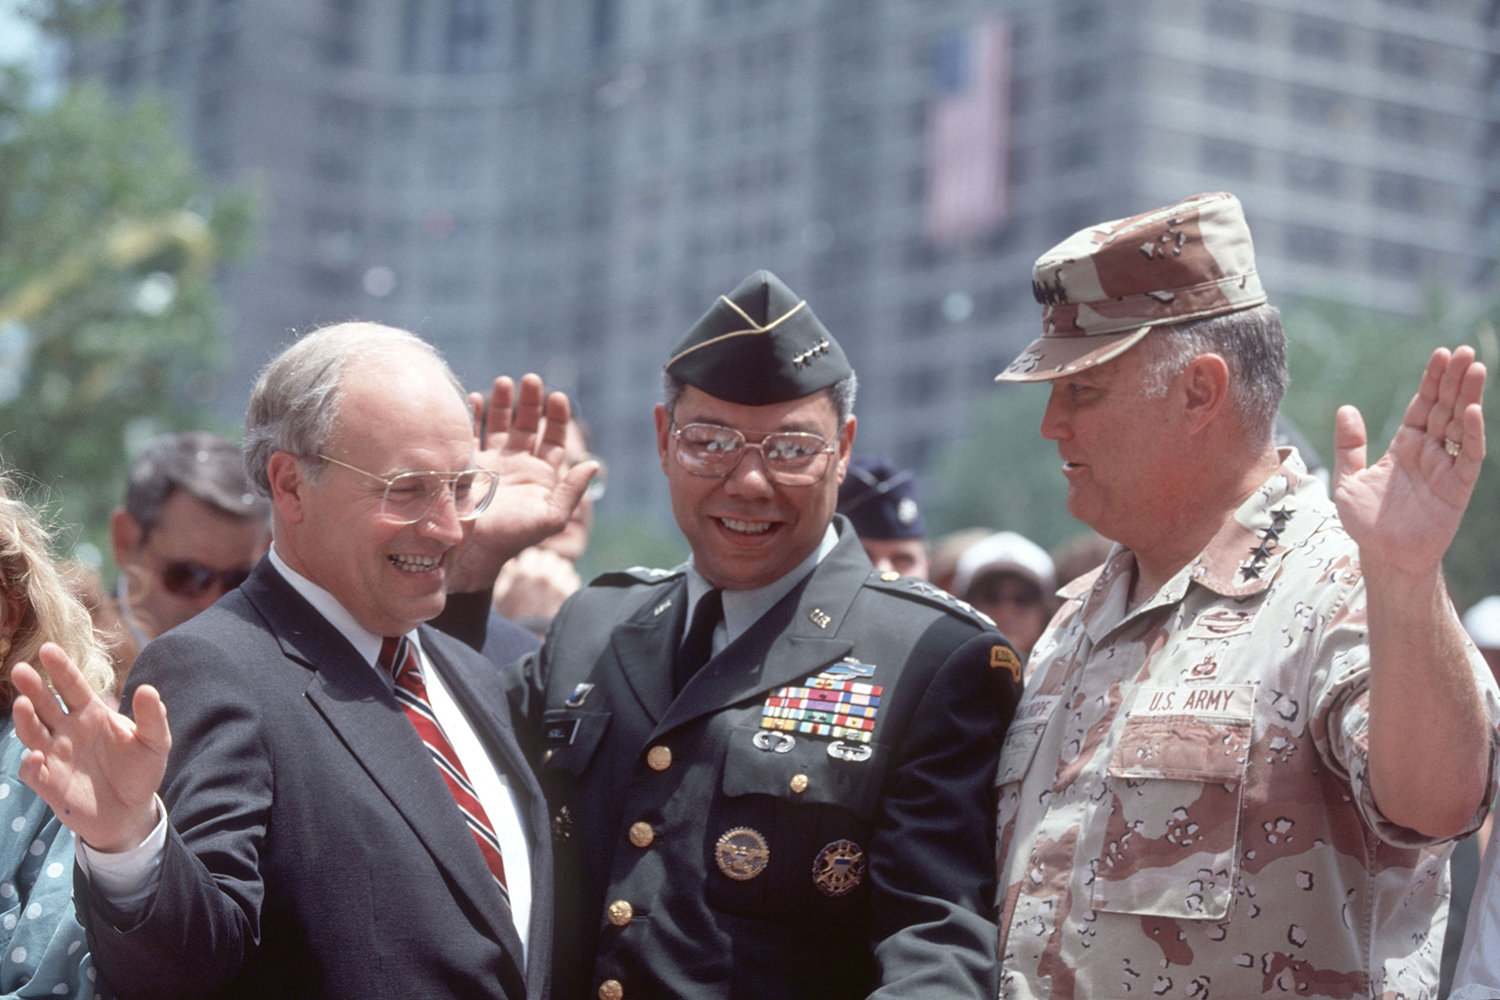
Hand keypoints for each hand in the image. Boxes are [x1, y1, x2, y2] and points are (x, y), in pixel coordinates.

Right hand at [10, 642, 169, 852]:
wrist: (132, 811)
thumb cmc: (140, 770)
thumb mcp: (155, 742)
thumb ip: (152, 717)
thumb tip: (148, 689)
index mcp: (92, 713)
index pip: (72, 686)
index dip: (61, 668)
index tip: (48, 649)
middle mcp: (68, 730)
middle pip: (45, 704)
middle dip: (32, 687)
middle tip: (20, 669)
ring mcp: (56, 755)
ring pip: (33, 733)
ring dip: (25, 720)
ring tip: (22, 704)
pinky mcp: (50, 784)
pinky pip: (33, 771)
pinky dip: (30, 764)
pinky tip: (35, 756)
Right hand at [447, 374, 598, 592]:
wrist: (473, 549)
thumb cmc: (514, 537)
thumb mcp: (551, 517)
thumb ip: (572, 490)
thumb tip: (593, 463)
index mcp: (542, 476)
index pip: (554, 439)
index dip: (557, 418)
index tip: (557, 397)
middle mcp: (518, 465)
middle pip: (527, 425)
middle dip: (530, 402)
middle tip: (531, 380)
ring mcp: (492, 463)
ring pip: (500, 425)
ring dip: (503, 403)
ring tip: (505, 381)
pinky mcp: (467, 464)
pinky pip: (471, 433)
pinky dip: (473, 415)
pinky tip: (474, 398)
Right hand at [492, 547, 582, 622]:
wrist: (531, 640)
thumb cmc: (512, 619)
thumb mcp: (500, 596)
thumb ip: (507, 575)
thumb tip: (513, 562)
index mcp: (523, 573)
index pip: (533, 553)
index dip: (529, 562)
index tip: (528, 571)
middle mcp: (543, 576)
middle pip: (550, 557)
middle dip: (544, 565)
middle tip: (540, 577)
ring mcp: (559, 585)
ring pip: (564, 565)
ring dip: (558, 572)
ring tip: (551, 583)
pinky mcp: (570, 594)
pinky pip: (573, 577)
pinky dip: (568, 582)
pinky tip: (560, 591)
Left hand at [1332, 346, 1485, 577]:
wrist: (1382, 556)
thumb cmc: (1366, 522)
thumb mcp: (1348, 480)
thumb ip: (1349, 446)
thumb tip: (1346, 408)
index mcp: (1405, 446)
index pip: (1423, 405)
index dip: (1432, 381)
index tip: (1441, 354)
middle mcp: (1429, 452)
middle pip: (1445, 408)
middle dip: (1455, 380)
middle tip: (1464, 352)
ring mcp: (1445, 468)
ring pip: (1462, 425)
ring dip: (1469, 396)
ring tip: (1475, 368)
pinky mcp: (1457, 487)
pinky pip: (1469, 456)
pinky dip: (1473, 433)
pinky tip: (1473, 409)